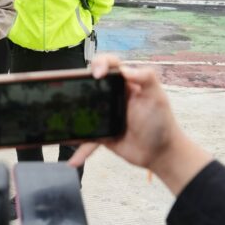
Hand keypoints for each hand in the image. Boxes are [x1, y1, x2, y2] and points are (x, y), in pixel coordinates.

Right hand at [68, 54, 211, 195]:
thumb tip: (125, 68)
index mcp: (125, 83)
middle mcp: (112, 95)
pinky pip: (86, 139)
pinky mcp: (100, 133)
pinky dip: (80, 150)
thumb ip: (147, 77)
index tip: (98, 74)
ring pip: (83, 109)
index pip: (110, 64)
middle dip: (78, 81)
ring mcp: (104, 114)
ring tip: (62, 115)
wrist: (161, 153)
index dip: (100, 63)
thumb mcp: (158, 96)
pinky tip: (73, 160)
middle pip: (90, 83)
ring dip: (71, 112)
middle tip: (73, 87)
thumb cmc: (161, 122)